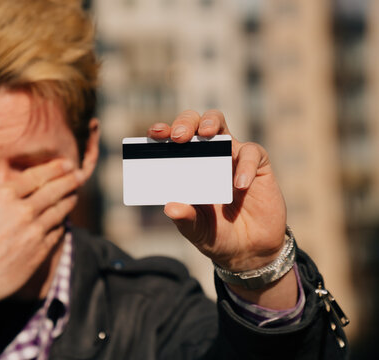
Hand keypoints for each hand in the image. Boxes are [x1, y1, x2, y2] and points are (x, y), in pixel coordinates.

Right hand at [0, 159, 80, 331]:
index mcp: (2, 197)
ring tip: (75, 194)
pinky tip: (63, 220)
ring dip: (70, 199)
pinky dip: (62, 223)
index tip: (66, 163)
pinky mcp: (39, 253)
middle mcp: (22, 212)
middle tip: (80, 174)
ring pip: (60, 211)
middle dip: (70, 179)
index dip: (55, 168)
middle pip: (54, 190)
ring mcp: (33, 233)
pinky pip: (57, 233)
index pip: (36, 176)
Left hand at [149, 110, 293, 299]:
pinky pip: (252, 153)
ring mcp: (231, 156)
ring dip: (210, 123)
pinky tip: (239, 185)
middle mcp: (207, 155)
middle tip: (178, 137)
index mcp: (186, 166)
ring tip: (205, 135)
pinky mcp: (258, 165)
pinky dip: (245, 165)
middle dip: (185, 123)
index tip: (154, 134)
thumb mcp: (197, 230)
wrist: (250, 250)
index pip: (171, 141)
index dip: (162, 132)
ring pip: (219, 123)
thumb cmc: (217, 234)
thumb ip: (185, 219)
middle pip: (194, 123)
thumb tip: (170, 207)